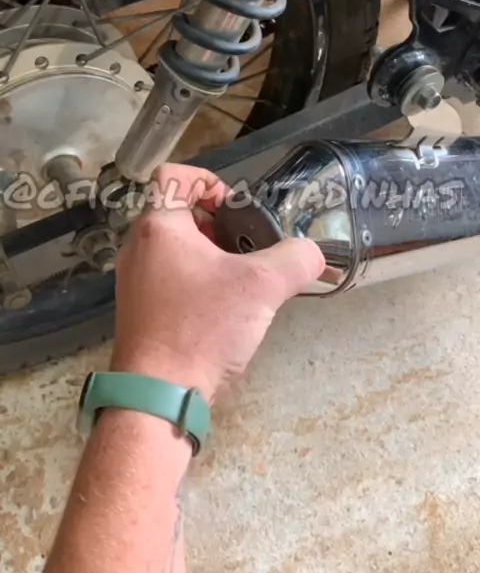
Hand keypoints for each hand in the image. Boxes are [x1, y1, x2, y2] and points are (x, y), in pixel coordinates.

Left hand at [112, 164, 324, 400]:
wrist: (158, 396)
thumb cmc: (202, 329)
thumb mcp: (261, 287)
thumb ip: (296, 260)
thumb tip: (313, 255)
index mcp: (158, 227)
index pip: (173, 176)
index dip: (209, 179)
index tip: (235, 207)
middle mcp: (138, 248)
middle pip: (177, 213)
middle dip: (217, 224)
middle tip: (247, 246)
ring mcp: (134, 282)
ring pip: (175, 249)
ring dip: (210, 255)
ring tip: (241, 280)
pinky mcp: (139, 312)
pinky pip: (169, 279)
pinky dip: (197, 282)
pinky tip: (224, 310)